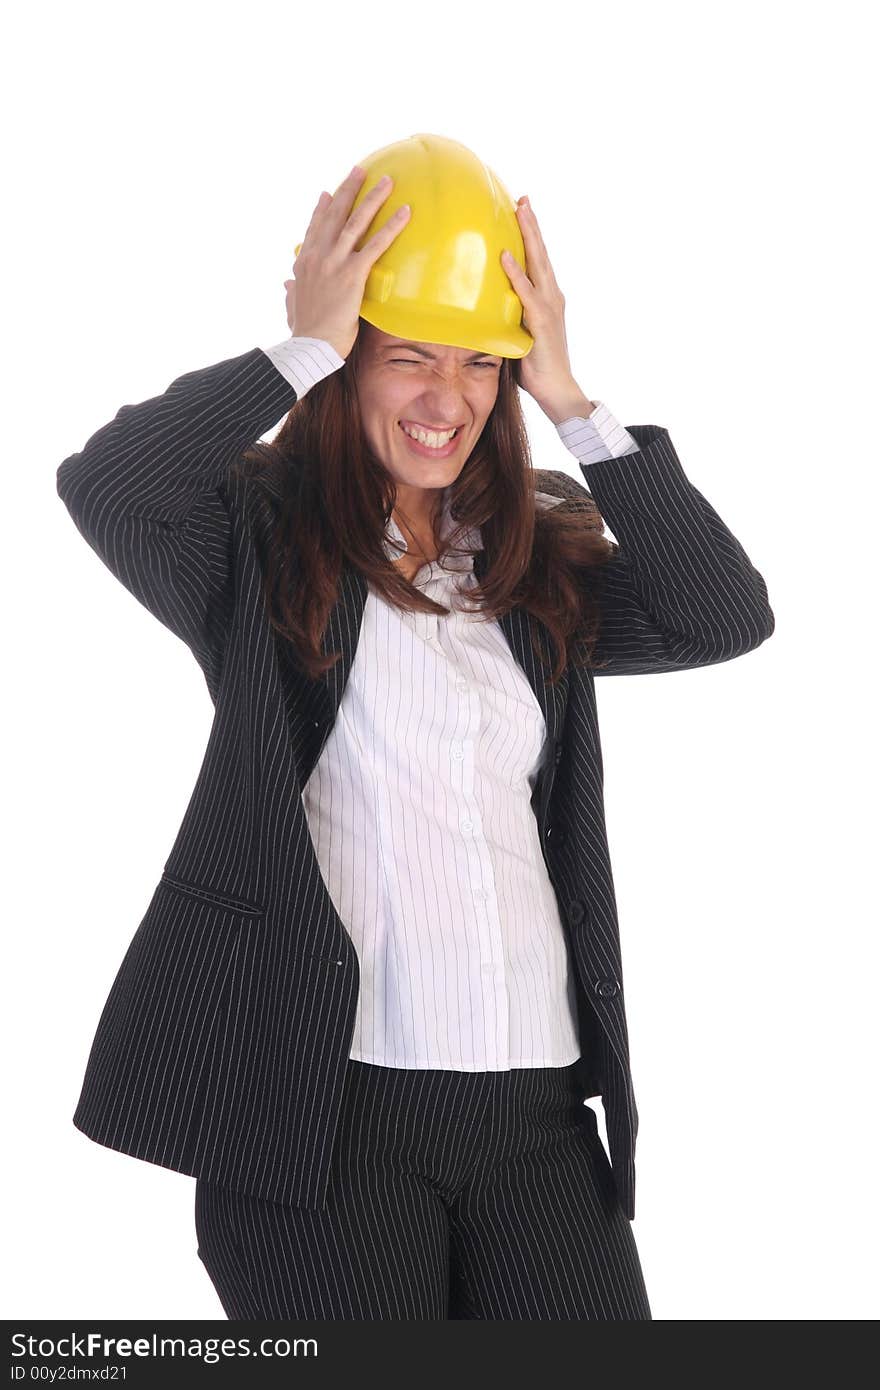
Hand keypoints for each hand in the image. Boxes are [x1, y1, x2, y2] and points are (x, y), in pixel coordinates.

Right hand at [283, 166, 410, 358]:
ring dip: (373, 198)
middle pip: (335, 213)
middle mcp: (318, 255)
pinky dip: (392, 226)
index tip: (328, 193)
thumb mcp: (292, 306)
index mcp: (303, 263)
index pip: (314, 228)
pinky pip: (376, 244)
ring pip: (356, 221)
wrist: (310, 345)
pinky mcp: (352, 274)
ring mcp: (334, 262)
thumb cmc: (304, 332)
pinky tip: (405, 212)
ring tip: (387, 181)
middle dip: (349, 189)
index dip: (322, 209)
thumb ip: (291, 292)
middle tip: (361, 171)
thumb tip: (287, 285)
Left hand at [500, 198, 588, 419]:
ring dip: (529, 236)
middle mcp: (551, 296)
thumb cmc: (536, 367)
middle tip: (522, 197)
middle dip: (531, 224)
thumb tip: (482, 307)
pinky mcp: (542, 322)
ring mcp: (549, 307)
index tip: (521, 210)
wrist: (557, 390)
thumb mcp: (518, 334)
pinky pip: (526, 293)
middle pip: (540, 253)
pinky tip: (506, 256)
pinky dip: (516, 273)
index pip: (537, 260)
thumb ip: (506, 315)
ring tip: (520, 210)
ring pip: (538, 263)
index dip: (530, 234)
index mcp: (546, 298)